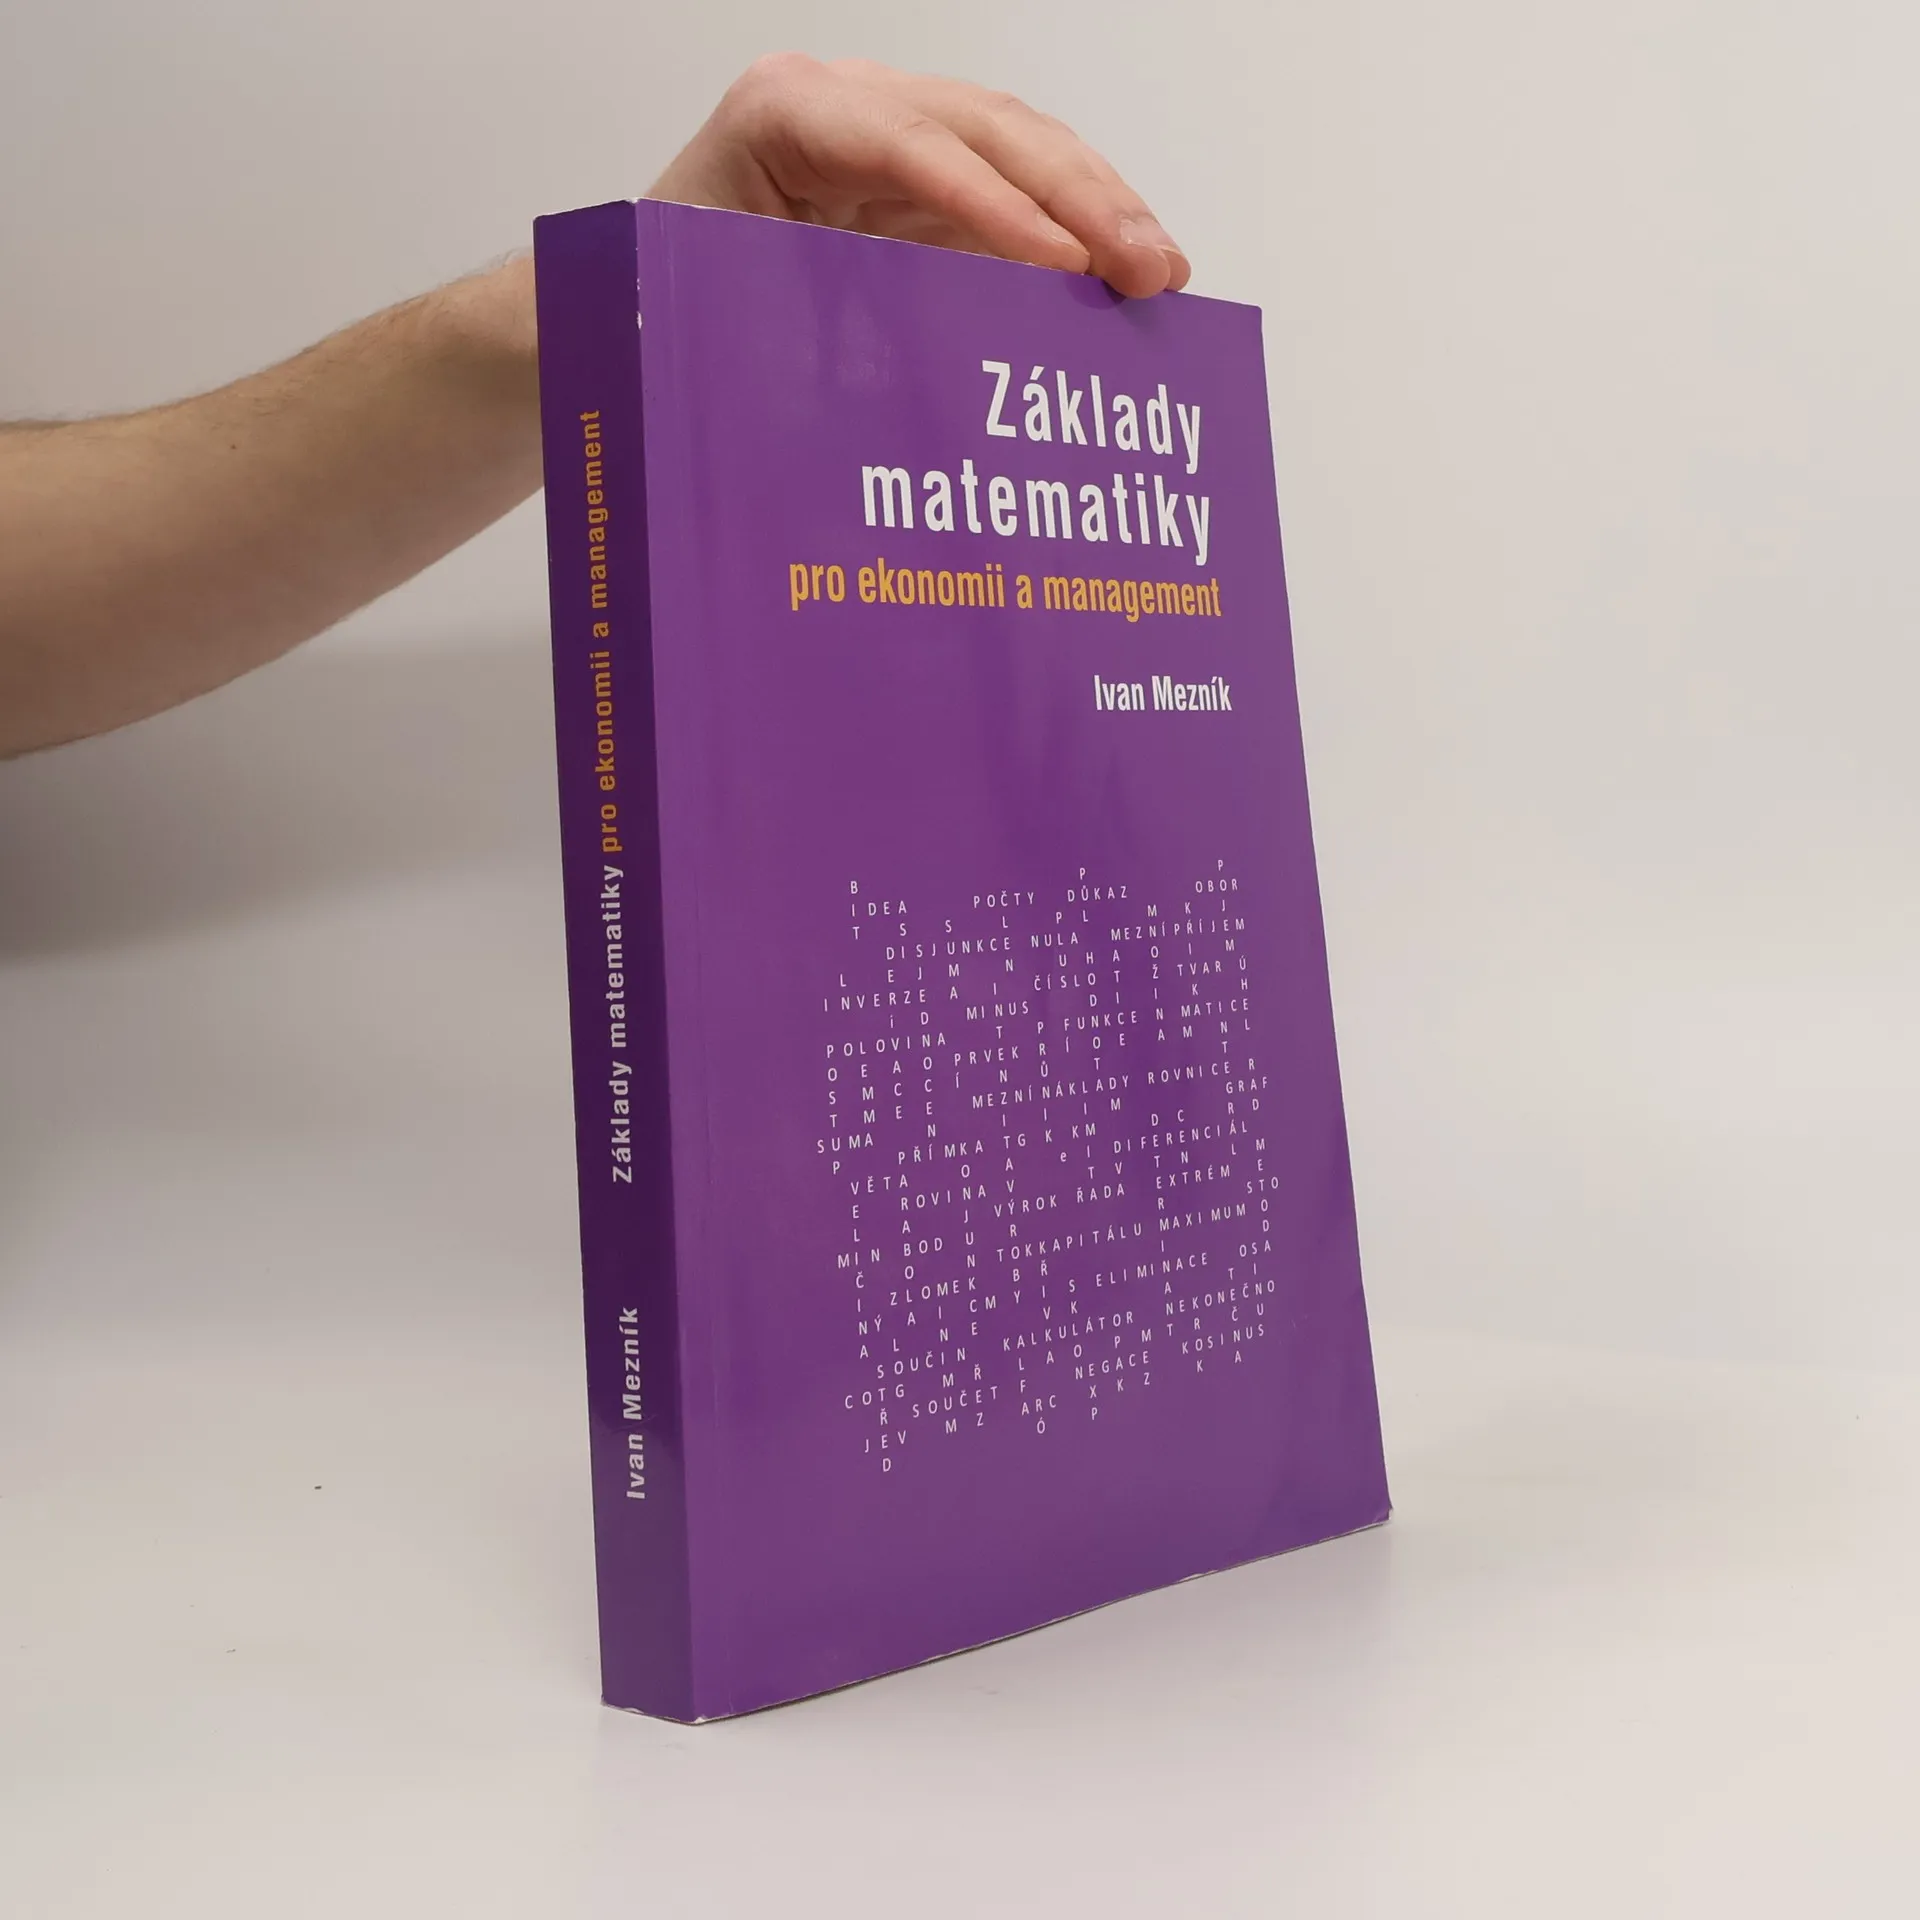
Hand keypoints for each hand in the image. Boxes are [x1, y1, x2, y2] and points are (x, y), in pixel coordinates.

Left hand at [649, 54, 1190, 299]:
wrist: (637, 304)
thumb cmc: (663, 311)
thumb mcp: (709, 316)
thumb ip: (798, 328)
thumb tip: (904, 392)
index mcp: (783, 118)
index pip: (904, 141)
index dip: (990, 201)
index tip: (1061, 262)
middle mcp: (847, 107)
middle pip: (985, 128)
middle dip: (1077, 198)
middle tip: (1145, 271)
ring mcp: (895, 139)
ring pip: (1018, 150)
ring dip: (1099, 209)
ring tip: (1162, 275)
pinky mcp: (926, 188)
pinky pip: (1017, 194)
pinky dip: (1078, 234)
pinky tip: (1129, 276)